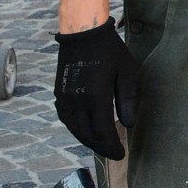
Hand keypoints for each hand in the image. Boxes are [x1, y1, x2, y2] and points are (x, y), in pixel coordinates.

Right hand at [54, 18, 138, 159]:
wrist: (82, 33)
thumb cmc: (109, 50)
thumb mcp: (126, 72)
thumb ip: (127, 99)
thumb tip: (128, 125)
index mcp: (95, 96)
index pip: (103, 132)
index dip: (112, 146)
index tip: (121, 155)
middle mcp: (77, 101)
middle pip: (88, 135)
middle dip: (101, 147)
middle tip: (113, 153)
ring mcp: (65, 98)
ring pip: (75, 129)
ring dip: (88, 140)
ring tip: (101, 145)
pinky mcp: (58, 94)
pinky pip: (66, 119)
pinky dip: (76, 129)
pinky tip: (85, 130)